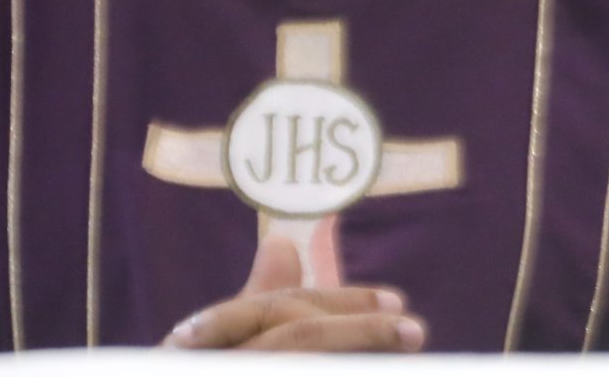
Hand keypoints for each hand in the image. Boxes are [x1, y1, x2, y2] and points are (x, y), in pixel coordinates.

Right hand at [165, 234, 426, 352]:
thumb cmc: (209, 368)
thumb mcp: (226, 346)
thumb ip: (258, 305)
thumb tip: (280, 244)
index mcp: (192, 346)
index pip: (276, 309)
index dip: (342, 303)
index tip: (398, 302)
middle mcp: (205, 361)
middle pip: (294, 342)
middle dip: (360, 331)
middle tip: (416, 331)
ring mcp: (229, 373)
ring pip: (299, 359)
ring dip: (358, 361)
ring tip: (408, 361)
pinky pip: (299, 372)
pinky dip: (347, 370)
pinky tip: (379, 372)